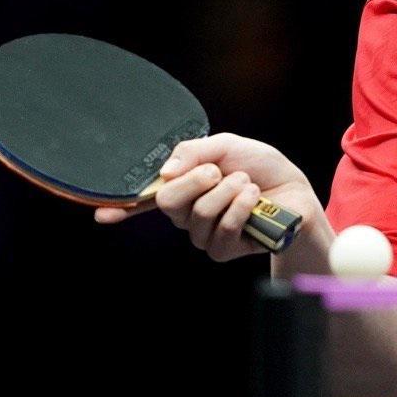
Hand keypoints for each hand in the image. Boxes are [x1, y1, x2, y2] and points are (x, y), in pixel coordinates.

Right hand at [94, 132, 323, 261]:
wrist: (294, 191)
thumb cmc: (262, 168)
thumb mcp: (228, 146)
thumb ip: (195, 151)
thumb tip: (165, 170)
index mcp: (183, 187)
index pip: (145, 199)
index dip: (122, 207)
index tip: (101, 213)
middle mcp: (186, 213)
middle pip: (167, 200)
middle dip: (195, 179)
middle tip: (218, 170)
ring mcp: (203, 234)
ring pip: (197, 213)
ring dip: (227, 191)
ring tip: (246, 183)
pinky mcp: (223, 250)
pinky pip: (222, 229)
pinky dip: (240, 208)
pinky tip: (253, 200)